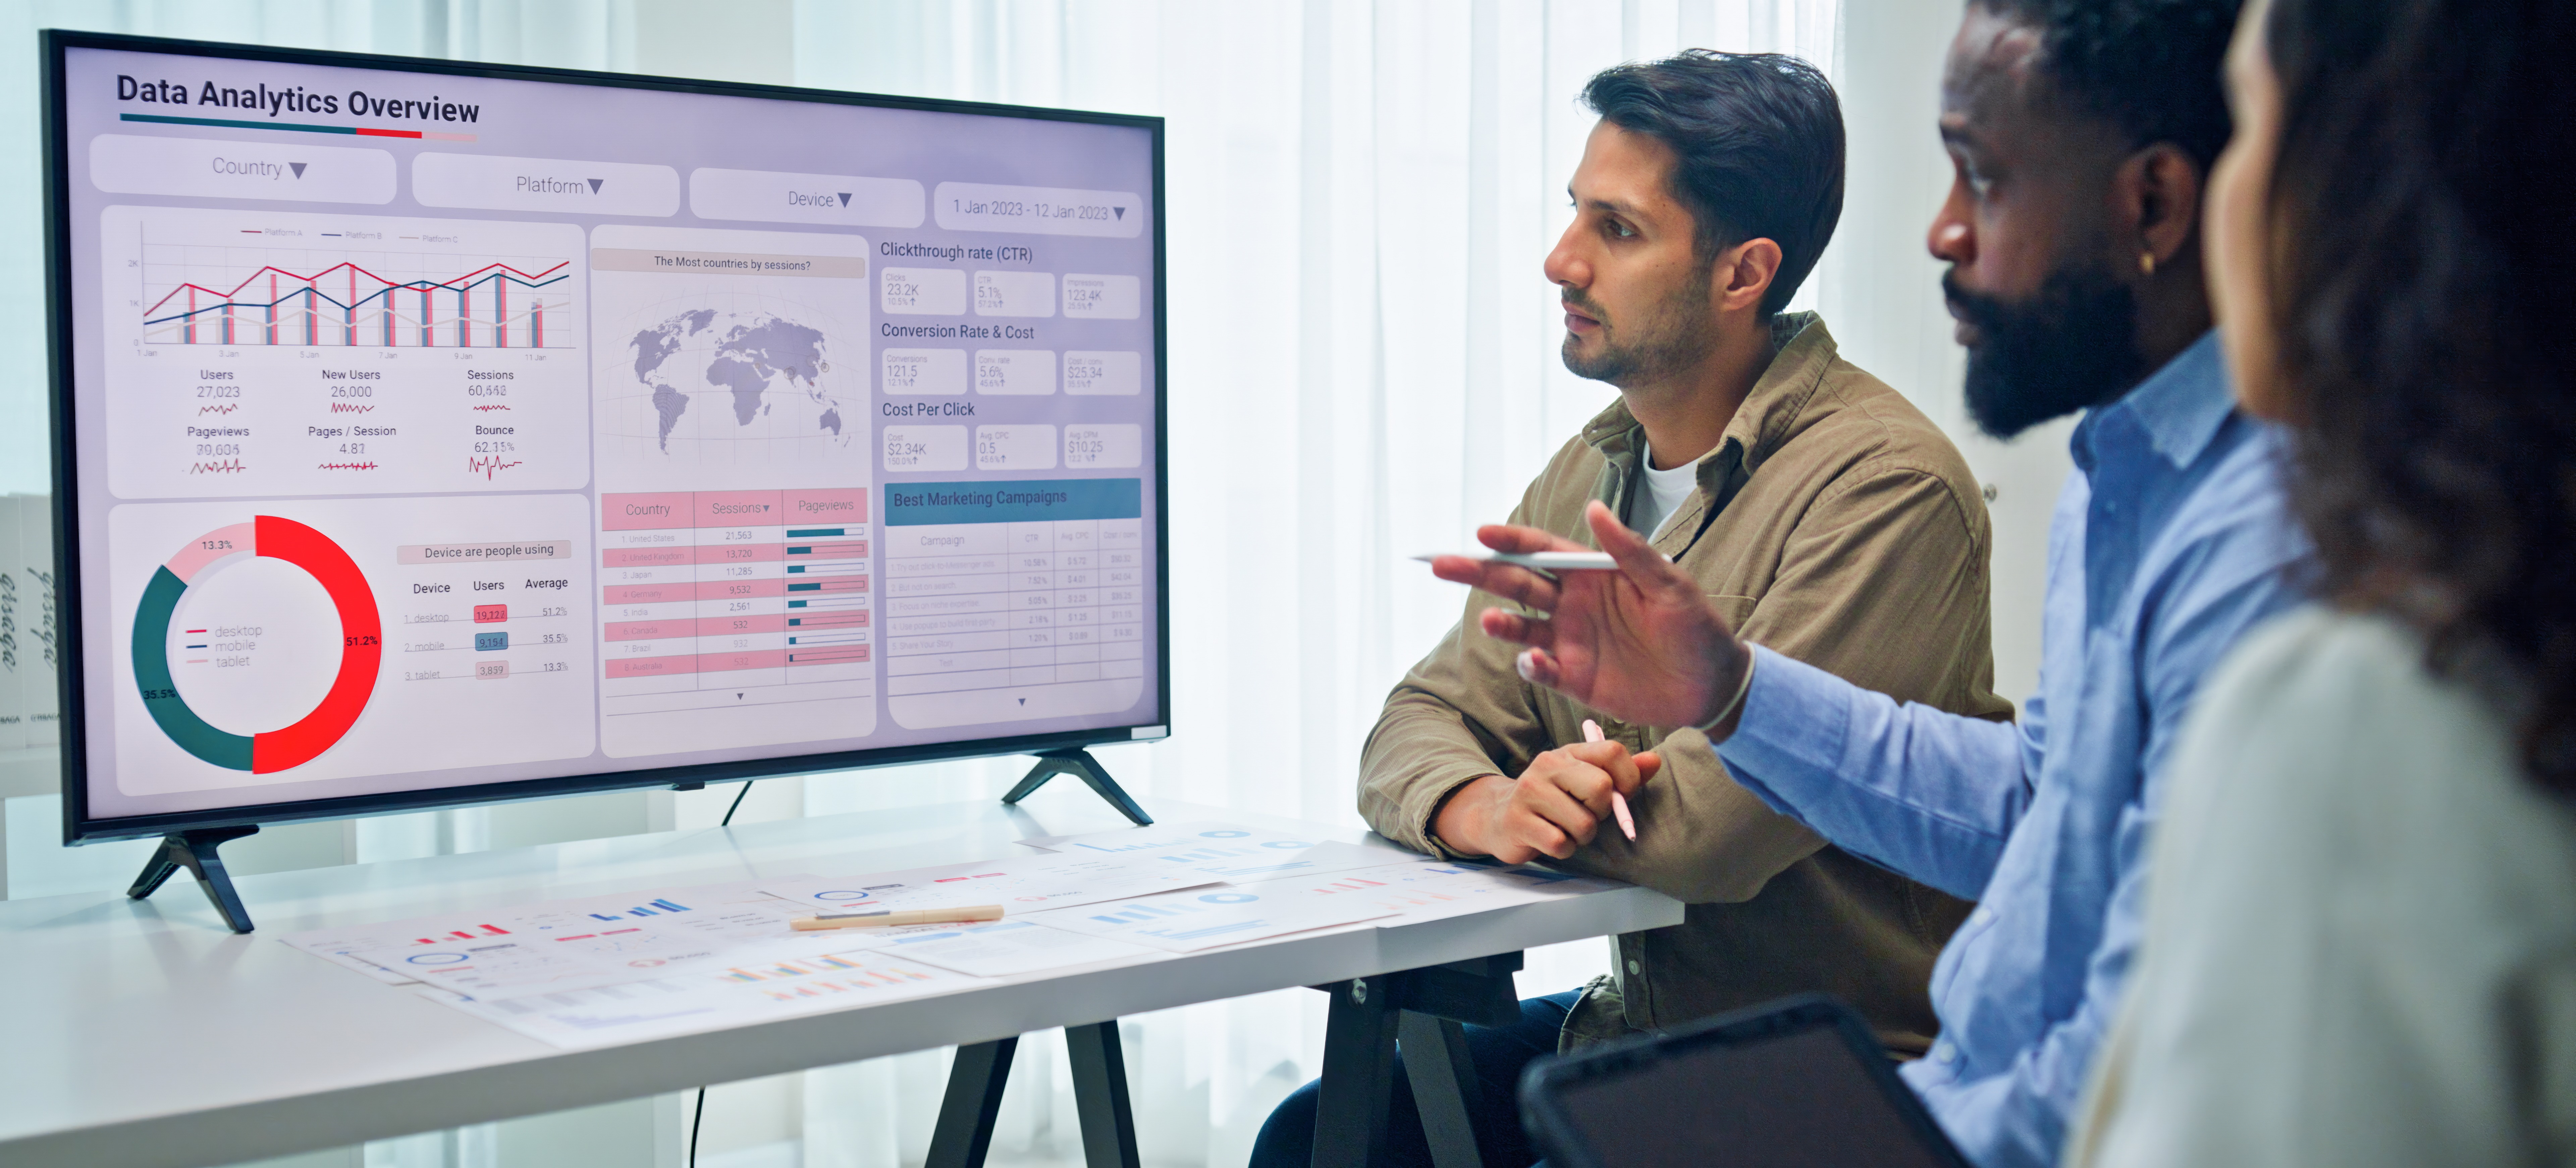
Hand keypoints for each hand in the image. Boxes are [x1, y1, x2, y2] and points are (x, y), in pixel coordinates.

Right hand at [1429, 500, 1752, 733]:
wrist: (1713, 685)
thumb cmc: (1697, 627)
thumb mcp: (1670, 584)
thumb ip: (1630, 551)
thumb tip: (1595, 509)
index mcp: (1593, 574)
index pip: (1542, 551)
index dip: (1512, 541)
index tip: (1482, 533)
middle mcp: (1573, 604)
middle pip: (1517, 583)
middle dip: (1479, 572)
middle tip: (1441, 564)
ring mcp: (1571, 641)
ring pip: (1521, 626)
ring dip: (1501, 622)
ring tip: (1488, 619)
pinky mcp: (1575, 678)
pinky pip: (1542, 669)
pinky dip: (1531, 664)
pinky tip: (1532, 660)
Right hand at [1433, 742, 1662, 862]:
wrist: (1499, 817)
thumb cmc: (1553, 801)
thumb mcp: (1584, 779)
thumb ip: (1621, 773)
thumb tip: (1654, 762)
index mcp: (1569, 753)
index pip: (1612, 751)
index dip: (1628, 778)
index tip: (1621, 795)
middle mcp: (1547, 766)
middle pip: (1601, 788)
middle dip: (1602, 812)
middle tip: (1587, 815)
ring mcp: (1529, 793)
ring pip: (1583, 823)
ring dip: (1583, 836)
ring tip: (1567, 829)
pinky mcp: (1518, 822)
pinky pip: (1561, 844)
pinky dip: (1564, 849)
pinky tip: (1551, 839)